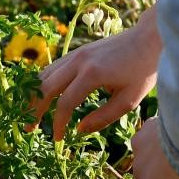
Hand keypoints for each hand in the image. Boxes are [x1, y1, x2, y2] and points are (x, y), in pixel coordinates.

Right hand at [31, 15, 161, 139]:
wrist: (148, 39)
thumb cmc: (143, 72)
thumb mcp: (128, 101)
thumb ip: (103, 117)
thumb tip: (78, 130)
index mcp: (92, 75)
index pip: (64, 104)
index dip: (58, 124)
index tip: (58, 139)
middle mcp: (78, 61)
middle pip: (45, 87)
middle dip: (35, 109)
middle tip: (29, 127)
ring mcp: (76, 53)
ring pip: (45, 74)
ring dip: (35, 94)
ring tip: (32, 113)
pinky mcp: (78, 51)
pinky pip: (53, 67)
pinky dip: (44, 82)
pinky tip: (43, 95)